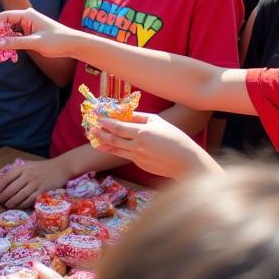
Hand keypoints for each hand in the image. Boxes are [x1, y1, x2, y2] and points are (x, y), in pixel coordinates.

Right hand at [0, 8, 75, 58]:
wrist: (72, 44)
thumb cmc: (57, 40)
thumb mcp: (35, 42)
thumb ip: (15, 42)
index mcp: (27, 15)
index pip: (5, 16)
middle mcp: (26, 18)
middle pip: (5, 23)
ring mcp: (28, 26)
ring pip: (9, 31)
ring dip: (1, 39)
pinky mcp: (30, 34)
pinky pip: (15, 37)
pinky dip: (9, 43)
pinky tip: (4, 51)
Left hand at [0, 158, 67, 208]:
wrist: (61, 167)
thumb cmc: (43, 167)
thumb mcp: (29, 164)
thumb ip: (17, 170)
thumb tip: (2, 178)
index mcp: (23, 168)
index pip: (6, 178)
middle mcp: (28, 175)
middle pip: (11, 189)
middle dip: (3, 197)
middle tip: (0, 201)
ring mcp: (35, 184)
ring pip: (19, 196)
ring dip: (11, 202)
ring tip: (7, 205)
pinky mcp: (42, 191)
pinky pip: (29, 200)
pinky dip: (21, 205)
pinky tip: (18, 206)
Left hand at [94, 111, 218, 178]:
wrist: (186, 162)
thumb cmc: (175, 138)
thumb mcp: (158, 122)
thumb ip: (140, 117)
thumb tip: (126, 113)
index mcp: (142, 133)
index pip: (118, 127)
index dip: (106, 123)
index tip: (98, 118)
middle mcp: (138, 146)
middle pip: (114, 140)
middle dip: (101, 133)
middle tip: (92, 128)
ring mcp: (138, 157)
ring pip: (116, 150)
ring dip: (105, 144)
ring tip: (95, 139)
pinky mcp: (140, 165)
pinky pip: (126, 156)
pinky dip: (116, 151)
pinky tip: (110, 147)